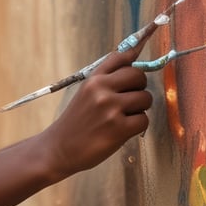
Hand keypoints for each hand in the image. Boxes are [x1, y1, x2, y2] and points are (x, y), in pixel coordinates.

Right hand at [42, 46, 152, 179]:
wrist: (59, 148)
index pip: (120, 57)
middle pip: (138, 75)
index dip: (133, 57)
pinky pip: (144, 120)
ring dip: (140, 108)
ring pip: (145, 98)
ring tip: (125, 116)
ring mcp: (111, 109)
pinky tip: (124, 130)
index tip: (138, 58)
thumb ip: (106, 80)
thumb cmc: (76, 122)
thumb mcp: (85, 94)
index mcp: (93, 79)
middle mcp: (101, 90)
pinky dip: (138, 126)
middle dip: (140, 87)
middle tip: (131, 99)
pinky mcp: (119, 129)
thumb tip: (132, 62)